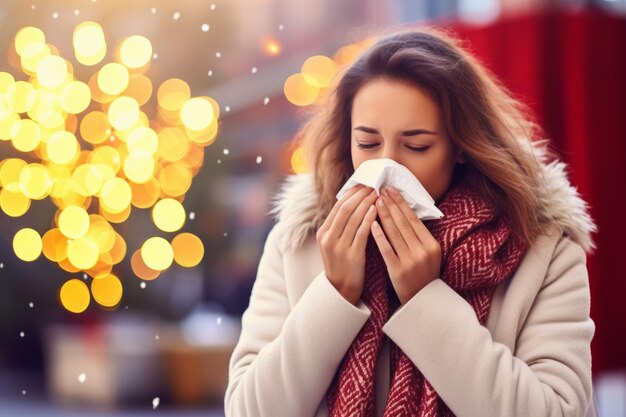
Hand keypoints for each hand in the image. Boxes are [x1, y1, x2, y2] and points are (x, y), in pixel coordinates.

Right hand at [316, 184, 378, 304]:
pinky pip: (362, 232)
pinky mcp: (352, 255)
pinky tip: (377, 210)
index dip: (352, 193)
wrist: (341, 291)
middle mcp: (328, 238)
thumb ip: (339, 226)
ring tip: (378, 194)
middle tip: (373, 186)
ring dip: (367, 203)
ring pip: (354, 218)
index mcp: (323, 233)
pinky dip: (369, 219)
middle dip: (360, 195)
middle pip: (345, 209)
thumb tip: (352, 203)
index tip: (364, 185)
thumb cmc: (341, 264)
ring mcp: (339, 247)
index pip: (338, 206)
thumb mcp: (333, 244)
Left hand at [371, 186, 441, 304]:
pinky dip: (379, 235)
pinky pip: (386, 249)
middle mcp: (422, 251)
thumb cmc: (423, 273)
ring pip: (395, 233)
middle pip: (404, 223)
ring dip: (384, 215)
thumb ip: (419, 235)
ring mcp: (410, 261)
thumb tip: (404, 210)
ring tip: (376, 201)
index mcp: (432, 245)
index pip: (414, 219)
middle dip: (391, 204)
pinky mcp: (398, 271)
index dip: (402, 203)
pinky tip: (372, 223)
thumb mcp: (429, 253)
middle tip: (381, 190)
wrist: (422, 301)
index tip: (392, 190)